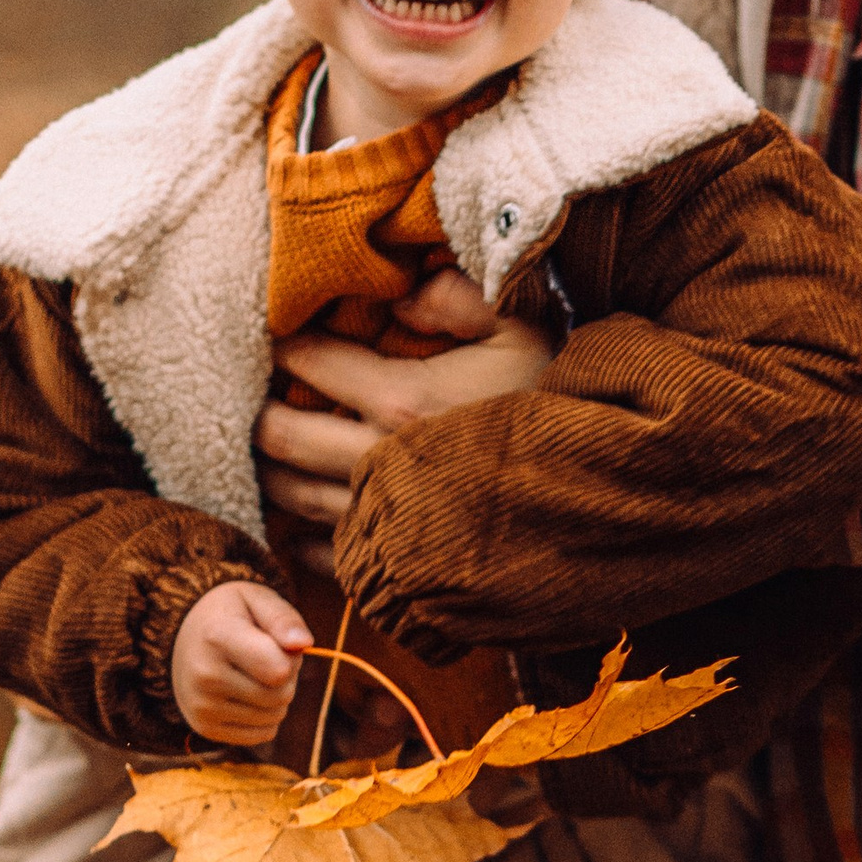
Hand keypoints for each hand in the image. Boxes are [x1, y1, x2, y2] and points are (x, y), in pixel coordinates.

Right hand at [171, 581, 312, 747]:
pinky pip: (262, 735)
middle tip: (268, 657)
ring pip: (275, 717)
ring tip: (255, 674)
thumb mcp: (255, 598)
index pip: (280, 670)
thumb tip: (303, 644)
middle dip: (287, 677)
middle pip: (281, 695)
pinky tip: (246, 695)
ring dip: (277, 697)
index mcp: (217, 636)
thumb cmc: (230, 614)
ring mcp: (202, 706)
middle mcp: (204, 675)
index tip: (276, 642)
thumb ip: (282, 617)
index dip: (291, 657)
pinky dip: (265, 717)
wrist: (183, 638)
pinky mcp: (205, 728)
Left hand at [255, 278, 555, 554]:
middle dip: (257, 410)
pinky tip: (303, 511)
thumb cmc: (562, 401)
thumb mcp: (521, 325)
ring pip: (289, 498)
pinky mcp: (395, 567)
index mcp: (404, 401)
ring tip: (268, 446)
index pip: (307, 363)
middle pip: (278, 438)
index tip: (279, 334)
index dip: (284, 343)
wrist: (603, 494)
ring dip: (268, 470)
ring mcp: (384, 523)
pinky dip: (300, 533)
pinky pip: (324, 555)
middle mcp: (381, 466)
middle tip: (258, 393)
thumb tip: (398, 293)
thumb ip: (455, 296)